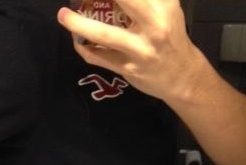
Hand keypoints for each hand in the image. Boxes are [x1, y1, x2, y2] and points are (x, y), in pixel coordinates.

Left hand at [57, 0, 201, 102]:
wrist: (182, 76)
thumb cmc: (170, 35)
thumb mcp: (166, 7)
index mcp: (163, 5)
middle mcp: (154, 25)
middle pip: (123, 0)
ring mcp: (139, 49)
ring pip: (104, 34)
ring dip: (79, 24)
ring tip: (63, 14)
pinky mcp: (128, 68)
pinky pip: (99, 58)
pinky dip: (85, 48)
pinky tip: (78, 41)